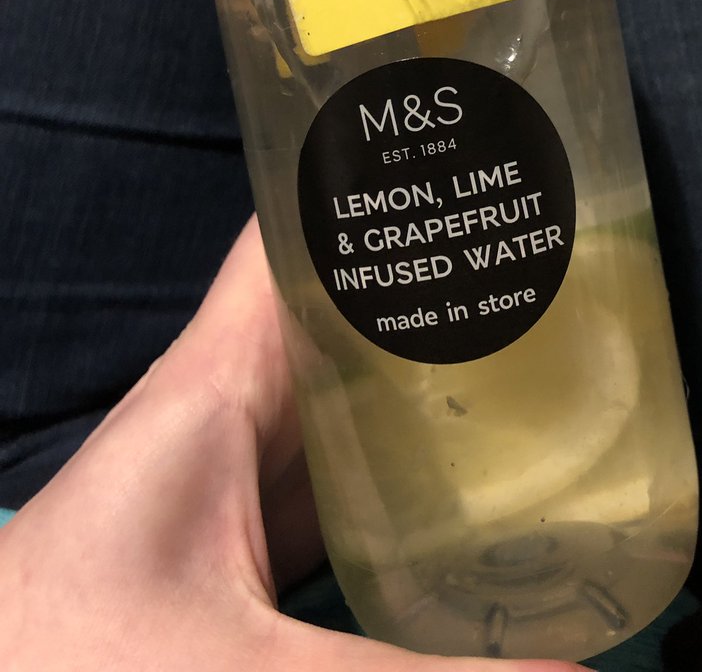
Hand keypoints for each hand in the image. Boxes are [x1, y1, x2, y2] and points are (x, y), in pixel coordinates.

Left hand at [0, 218, 576, 671]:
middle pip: (337, 311)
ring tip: (531, 360)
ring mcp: (232, 472)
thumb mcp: (250, 671)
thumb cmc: (75, 662)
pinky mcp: (237, 536)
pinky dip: (392, 468)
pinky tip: (461, 484)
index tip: (466, 161)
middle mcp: (226, 406)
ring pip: (340, 395)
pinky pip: (333, 475)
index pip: (290, 235)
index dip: (366, 180)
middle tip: (545, 269)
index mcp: (215, 382)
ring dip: (416, 378)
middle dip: (431, 284)